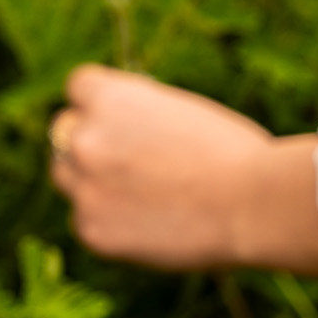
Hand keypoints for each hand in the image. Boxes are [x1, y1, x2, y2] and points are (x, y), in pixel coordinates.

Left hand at [49, 64, 317, 274]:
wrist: (254, 206)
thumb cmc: (239, 156)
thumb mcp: (185, 114)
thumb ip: (140, 119)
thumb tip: (121, 132)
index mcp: (111, 98)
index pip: (80, 86)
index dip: (102, 103)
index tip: (122, 119)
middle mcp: (85, 138)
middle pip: (63, 132)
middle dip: (90, 143)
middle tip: (129, 162)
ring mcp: (84, 187)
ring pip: (67, 178)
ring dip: (93, 183)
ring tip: (145, 196)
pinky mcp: (92, 231)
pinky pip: (86, 221)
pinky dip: (111, 223)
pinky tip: (153, 225)